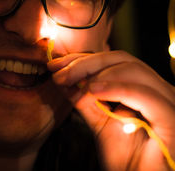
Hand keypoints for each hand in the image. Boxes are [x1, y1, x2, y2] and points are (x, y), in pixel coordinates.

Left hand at [48, 51, 174, 170]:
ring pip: (134, 70)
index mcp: (145, 89)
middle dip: (86, 62)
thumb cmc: (128, 160)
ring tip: (71, 81)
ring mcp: (169, 102)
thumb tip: (62, 78)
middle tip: (59, 72)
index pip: (114, 61)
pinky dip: (116, 88)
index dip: (83, 59)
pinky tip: (92, 91)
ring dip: (96, 72)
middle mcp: (160, 91)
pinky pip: (144, 94)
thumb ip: (86, 100)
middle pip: (123, 59)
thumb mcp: (100, 123)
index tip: (56, 64)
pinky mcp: (172, 118)